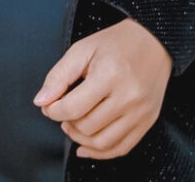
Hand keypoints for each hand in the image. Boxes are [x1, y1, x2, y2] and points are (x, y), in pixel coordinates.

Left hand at [33, 17, 172, 159]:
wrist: (153, 41)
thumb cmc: (116, 43)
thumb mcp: (83, 49)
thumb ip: (59, 75)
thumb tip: (41, 101)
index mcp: (109, 74)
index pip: (72, 108)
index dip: (53, 110)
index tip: (49, 105)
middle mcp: (128, 97)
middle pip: (87, 126)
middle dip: (66, 122)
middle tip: (62, 111)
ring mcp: (140, 112)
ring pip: (102, 143)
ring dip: (80, 139)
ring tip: (73, 124)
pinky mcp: (147, 122)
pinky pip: (121, 148)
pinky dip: (100, 152)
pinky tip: (87, 145)